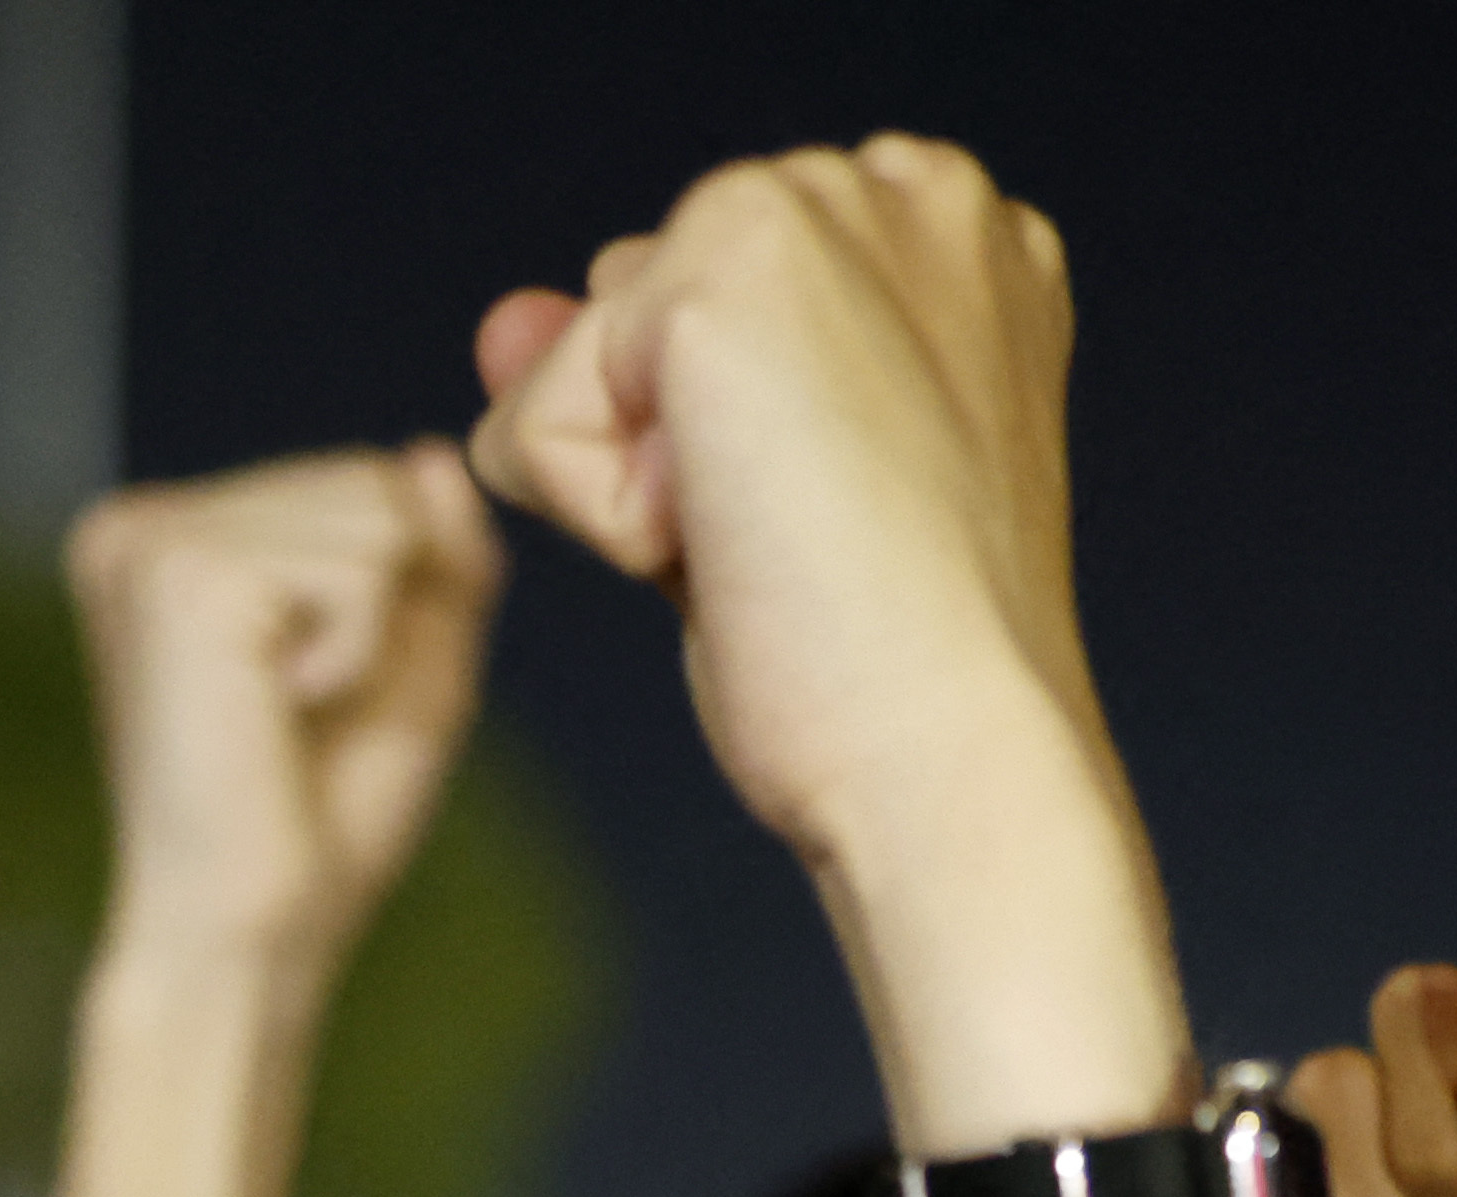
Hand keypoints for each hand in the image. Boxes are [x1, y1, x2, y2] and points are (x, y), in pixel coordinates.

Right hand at [67, 445, 501, 969]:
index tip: (306, 700)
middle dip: (385, 609)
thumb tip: (435, 453)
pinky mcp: (183, 573)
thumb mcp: (408, 666)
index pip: (358, 484)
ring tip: (281, 713)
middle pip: (370, 480)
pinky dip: (357, 652)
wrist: (242, 939)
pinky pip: (362, 563)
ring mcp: (153, 540)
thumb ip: (438, 556)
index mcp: (170, 543)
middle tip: (295, 715)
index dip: (392, 600)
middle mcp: (141, 526)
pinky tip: (276, 710)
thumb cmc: (316, 828)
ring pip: (376, 511)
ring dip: (371, 635)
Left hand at [470, 141, 1105, 865]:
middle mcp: (892, 186)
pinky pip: (532, 425)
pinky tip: (736, 542)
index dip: (714, 444)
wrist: (952, 751)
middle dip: (665, 449)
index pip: (690, 305)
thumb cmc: (885, 653)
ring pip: (570, 366)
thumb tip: (504, 318)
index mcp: (937, 229)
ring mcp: (817, 211)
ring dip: (631, 490)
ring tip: (782, 534)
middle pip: (621, 316)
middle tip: (806, 533)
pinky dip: (599, 521)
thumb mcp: (756, 481)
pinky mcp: (727, 271)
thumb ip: (635, 376)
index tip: (838, 513)